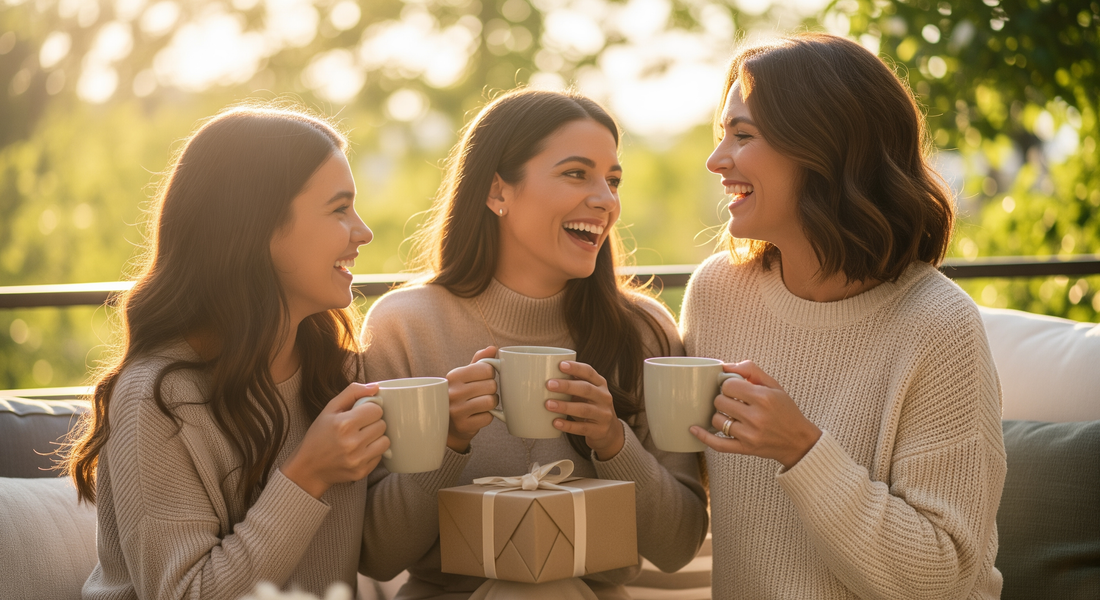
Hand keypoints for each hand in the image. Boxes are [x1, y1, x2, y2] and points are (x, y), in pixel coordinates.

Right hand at [280, 382, 389, 498]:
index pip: (376, 410)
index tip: (361, 414)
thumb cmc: (319, 435)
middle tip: (360, 427)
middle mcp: (352, 443)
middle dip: (373, 423)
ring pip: (385, 441)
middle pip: (382, 425)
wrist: (308, 468)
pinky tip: (360, 451)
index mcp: (344, 424)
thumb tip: (375, 387)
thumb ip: (352, 392)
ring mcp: (357, 460)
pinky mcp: (361, 472)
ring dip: (376, 438)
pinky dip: (373, 452)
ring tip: (362, 438)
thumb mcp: (330, 409)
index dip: (369, 410)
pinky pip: (381, 456)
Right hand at [444, 346, 498, 452]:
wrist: (448, 424)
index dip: (490, 374)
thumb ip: (480, 360)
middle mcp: (452, 392)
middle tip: (482, 393)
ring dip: (492, 403)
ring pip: (491, 401)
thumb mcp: (465, 376)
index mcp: (453, 376)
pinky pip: (488, 417)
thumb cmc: (460, 394)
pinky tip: (478, 415)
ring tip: (482, 403)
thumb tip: (493, 348)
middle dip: (491, 389)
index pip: (487, 369)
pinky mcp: (463, 426)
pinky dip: (487, 416)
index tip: (483, 379)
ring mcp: (457, 410)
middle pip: (491, 385)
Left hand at [546, 361, 623, 460]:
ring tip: (548, 404)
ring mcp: (604, 414)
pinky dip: (568, 425)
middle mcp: (604, 397)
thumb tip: (545, 373)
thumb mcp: (587, 392)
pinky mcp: (599, 430)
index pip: (589, 372)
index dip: (575, 368)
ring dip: (565, 406)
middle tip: (549, 384)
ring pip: (584, 409)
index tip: (560, 364)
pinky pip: (582, 428)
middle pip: (586, 389)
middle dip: (567, 386)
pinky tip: (555, 422)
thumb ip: (573, 383)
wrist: (610, 431)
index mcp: (600, 383)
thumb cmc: (590, 405)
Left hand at [689, 360, 821, 469]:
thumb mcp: (774, 386)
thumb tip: (725, 365)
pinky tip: (693, 429)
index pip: (728, 385)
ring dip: (719, 416)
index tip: (735, 389)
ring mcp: (749, 435)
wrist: (798, 441)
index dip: (729, 385)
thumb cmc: (785, 410)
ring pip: (717, 420)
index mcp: (763, 398)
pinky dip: (703, 437)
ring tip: (731, 415)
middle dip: (723, 399)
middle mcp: (756, 417)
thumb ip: (751, 370)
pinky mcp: (745, 449)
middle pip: (720, 401)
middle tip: (733, 402)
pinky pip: (718, 444)